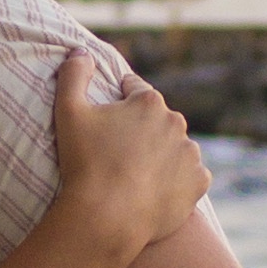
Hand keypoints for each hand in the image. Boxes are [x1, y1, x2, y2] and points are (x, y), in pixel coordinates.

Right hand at [48, 45, 208, 267]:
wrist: (108, 217)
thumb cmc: (85, 163)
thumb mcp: (68, 112)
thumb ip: (73, 74)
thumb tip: (80, 50)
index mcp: (149, 102)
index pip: (135, 91)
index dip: (120, 100)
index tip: (110, 116)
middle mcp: (176, 123)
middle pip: (158, 121)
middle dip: (142, 130)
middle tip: (120, 150)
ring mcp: (191, 154)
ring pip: (175, 148)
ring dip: (162, 155)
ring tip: (138, 174)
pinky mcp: (198, 183)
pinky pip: (189, 177)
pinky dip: (177, 181)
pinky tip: (155, 190)